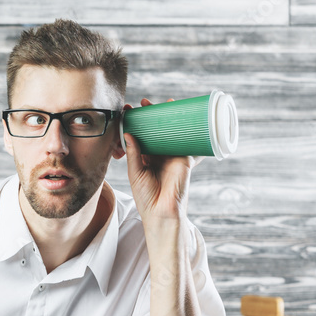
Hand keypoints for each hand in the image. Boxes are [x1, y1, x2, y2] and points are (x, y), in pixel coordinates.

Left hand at [122, 98, 200, 224]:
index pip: (140, 136)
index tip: (127, 110)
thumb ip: (133, 153)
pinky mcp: (184, 158)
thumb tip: (128, 133)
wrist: (161, 212)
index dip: (135, 123)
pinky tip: (186, 116)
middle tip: (144, 103)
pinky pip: (186, 140)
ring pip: (171, 133)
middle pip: (156, 131)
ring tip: (164, 103)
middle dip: (151, 116)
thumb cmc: (146, 196)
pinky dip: (188, 129)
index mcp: (145, 159)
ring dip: (168, 118)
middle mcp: (159, 155)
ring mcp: (172, 156)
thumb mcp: (135, 172)